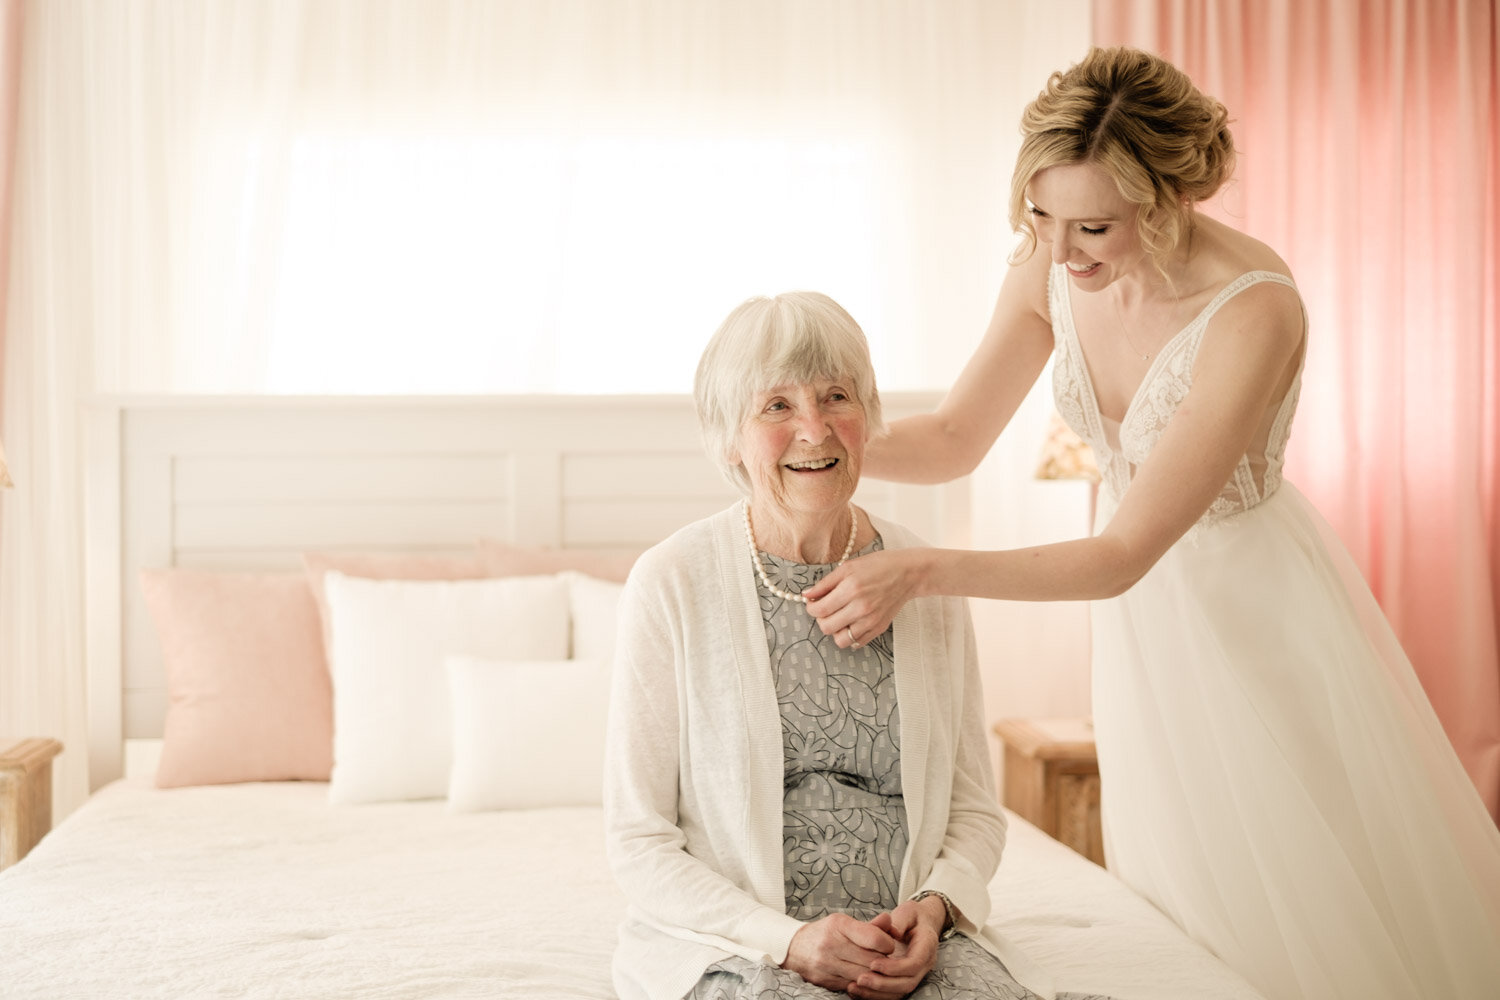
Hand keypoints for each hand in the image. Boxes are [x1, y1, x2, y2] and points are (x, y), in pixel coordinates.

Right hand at [781, 912, 897, 991]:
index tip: (887, 945)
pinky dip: (862, 982)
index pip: (873, 938)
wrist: (795, 948)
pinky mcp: (826, 981)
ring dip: (874, 974)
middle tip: (885, 959)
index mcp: (839, 925)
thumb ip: (869, 926)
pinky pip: (853, 986)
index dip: (887, 943)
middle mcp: (831, 944)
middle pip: (871, 960)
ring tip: (875, 968)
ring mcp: (827, 964)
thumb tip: (888, 920)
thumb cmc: (825, 933)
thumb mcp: (844, 922)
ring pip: (864, 975)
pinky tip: (863, 976)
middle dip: (883, 961)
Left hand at [804, 548, 925, 648]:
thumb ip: (825, 583)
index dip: (811, 608)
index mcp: (851, 589)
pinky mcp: (879, 628)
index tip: (813, 603)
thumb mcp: (848, 567)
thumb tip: (806, 595)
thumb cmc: (878, 566)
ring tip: (838, 617)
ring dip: (835, 630)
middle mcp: (861, 608)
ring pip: (840, 640)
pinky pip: (856, 643)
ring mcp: (871, 621)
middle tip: (825, 609)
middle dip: (821, 619)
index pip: (820, 610)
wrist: (908, 573)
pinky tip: (851, 622)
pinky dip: (849, 636)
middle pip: (827, 627)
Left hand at [846, 897, 945, 998]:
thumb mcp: (907, 911)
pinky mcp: (906, 978)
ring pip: (901, 991)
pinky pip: (894, 992)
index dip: (894, 967)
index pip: (914, 963)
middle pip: (908, 982)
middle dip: (884, 984)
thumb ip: (899, 921)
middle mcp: (925, 963)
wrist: (922, 922)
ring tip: (856, 986)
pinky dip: (877, 994)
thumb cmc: (913, 916)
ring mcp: (917, 973)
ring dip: (879, 992)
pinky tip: (859, 989)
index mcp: (927, 945)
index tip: (873, 963)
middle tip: (861, 979)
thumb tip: (892, 931)